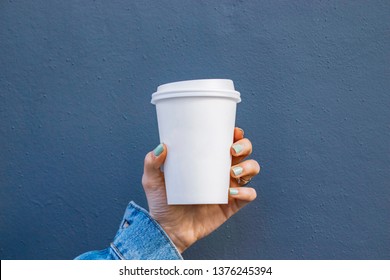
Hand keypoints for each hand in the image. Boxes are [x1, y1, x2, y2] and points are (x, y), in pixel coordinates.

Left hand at [142, 127, 259, 252]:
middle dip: (245, 147)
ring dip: (248, 167)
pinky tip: (232, 192)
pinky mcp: (231, 205)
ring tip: (233, 172)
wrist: (168, 230)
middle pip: (244, 153)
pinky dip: (246, 192)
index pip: (226, 142)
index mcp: (206, 161)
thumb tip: (161, 146)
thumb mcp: (152, 181)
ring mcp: (228, 188)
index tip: (232, 131)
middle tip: (233, 150)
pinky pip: (248, 195)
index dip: (235, 134)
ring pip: (251, 170)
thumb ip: (151, 163)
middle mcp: (221, 172)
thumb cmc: (162, 204)